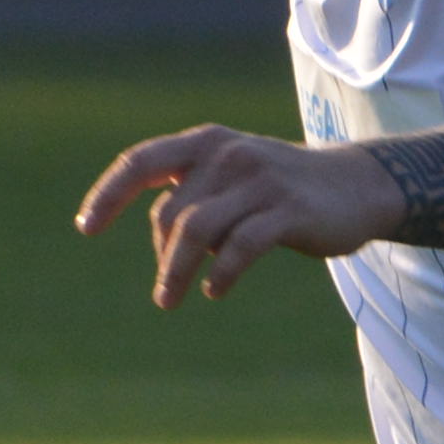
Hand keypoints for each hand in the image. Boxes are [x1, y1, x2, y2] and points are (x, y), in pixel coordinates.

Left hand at [74, 124, 407, 305]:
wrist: (357, 186)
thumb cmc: (284, 187)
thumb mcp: (234, 176)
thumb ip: (196, 192)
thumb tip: (162, 235)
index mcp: (208, 144)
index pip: (141, 162)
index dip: (109, 193)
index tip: (86, 227)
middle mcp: (229, 155)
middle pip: (171, 213)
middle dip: (161, 257)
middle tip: (166, 291)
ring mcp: (259, 181)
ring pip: (197, 231)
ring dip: (177, 272)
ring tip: (170, 300)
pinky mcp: (288, 211)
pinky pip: (241, 247)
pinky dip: (221, 273)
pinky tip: (215, 290)